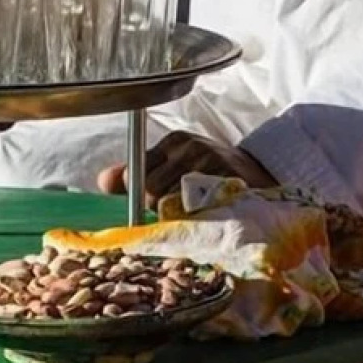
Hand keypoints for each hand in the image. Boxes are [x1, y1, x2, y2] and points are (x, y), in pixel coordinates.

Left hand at [97, 131, 276, 206]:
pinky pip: (196, 212)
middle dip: (155, 208)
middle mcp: (191, 147)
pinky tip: (204, 216)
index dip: (140, 193)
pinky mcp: (228, 182)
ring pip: (171, 204)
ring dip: (177, 217)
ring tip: (191, 212)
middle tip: (175, 210)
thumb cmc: (208, 172)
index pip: (138, 172)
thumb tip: (103, 181)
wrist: (259, 172)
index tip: (150, 202)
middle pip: (151, 190)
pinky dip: (196, 221)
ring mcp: (210, 164)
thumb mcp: (174, 164)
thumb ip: (138, 172)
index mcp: (175, 141)